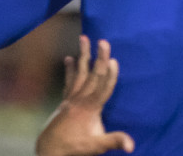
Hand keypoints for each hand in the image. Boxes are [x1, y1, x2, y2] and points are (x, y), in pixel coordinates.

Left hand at [35, 36, 134, 155]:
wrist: (50, 148)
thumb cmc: (75, 146)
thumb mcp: (97, 145)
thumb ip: (114, 140)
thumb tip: (132, 145)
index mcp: (91, 108)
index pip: (103, 88)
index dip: (110, 75)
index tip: (113, 60)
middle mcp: (81, 98)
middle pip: (93, 74)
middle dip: (99, 58)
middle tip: (103, 41)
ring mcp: (72, 97)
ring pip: (80, 72)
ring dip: (83, 55)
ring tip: (83, 38)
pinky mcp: (65, 99)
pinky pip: (69, 80)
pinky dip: (70, 69)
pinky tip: (68, 58)